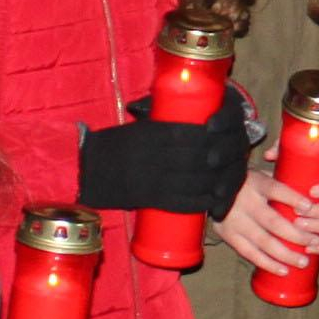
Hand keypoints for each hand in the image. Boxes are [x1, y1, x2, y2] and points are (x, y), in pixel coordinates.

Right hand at [76, 100, 250, 219]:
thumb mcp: (140, 125)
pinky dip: (203, 203)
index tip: (221, 131)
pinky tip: (215, 202)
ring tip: (226, 182)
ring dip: (218, 183)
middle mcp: (156, 155)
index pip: (192, 132)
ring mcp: (155, 178)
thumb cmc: (117, 144)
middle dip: (220, 159)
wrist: (89, 169)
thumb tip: (201, 115)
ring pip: (197, 181)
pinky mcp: (153, 198)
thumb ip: (167, 122)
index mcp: (153, 133)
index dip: (213, 133)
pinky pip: (184, 202)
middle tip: (228, 158)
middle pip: (200, 157)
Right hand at [221, 158, 318, 277]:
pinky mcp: (228, 235)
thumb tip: (310, 195)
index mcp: (256, 184)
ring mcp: (236, 221)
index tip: (310, 207)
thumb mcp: (261, 174)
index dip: (293, 199)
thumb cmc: (246, 181)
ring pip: (263, 242)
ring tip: (303, 262)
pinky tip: (283, 270)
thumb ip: (281, 184)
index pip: (276, 190)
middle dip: (296, 234)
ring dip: (285, 254)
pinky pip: (249, 253)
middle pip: (273, 221)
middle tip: (314, 241)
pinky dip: (267, 263)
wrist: (210, 186)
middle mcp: (245, 203)